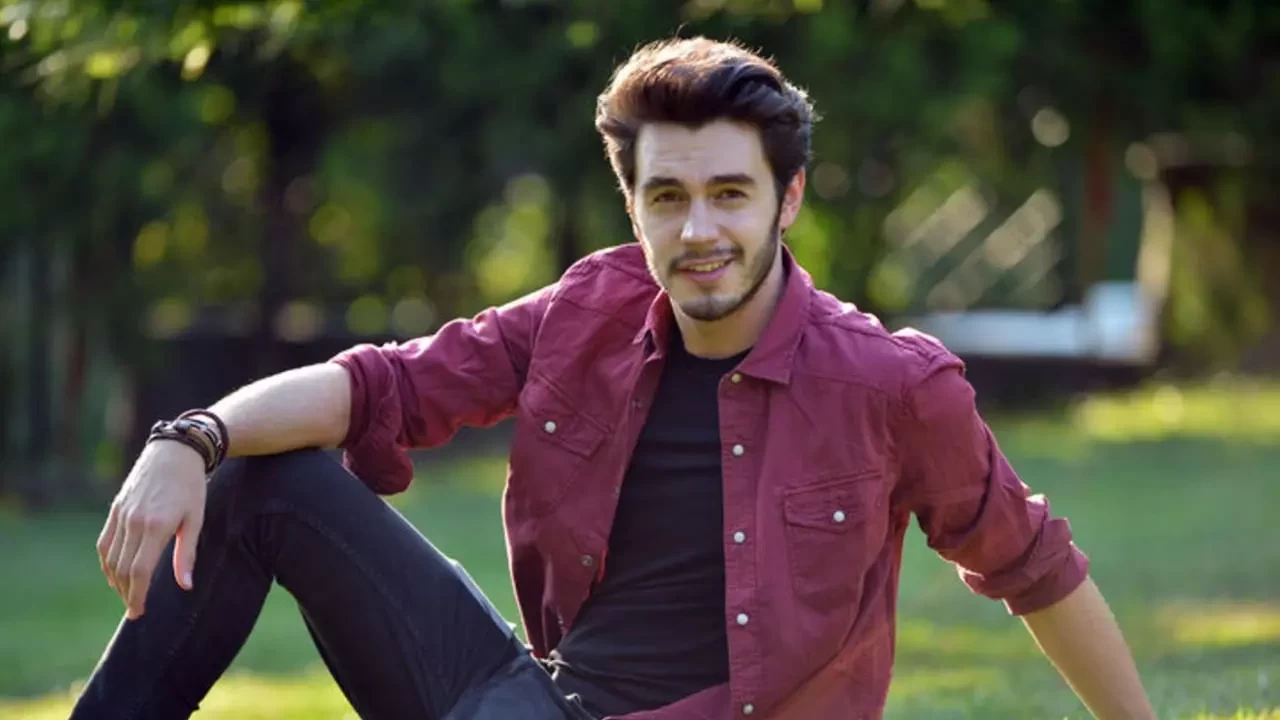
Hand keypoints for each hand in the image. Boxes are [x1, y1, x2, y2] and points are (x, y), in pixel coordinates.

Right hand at [97, 440, 207, 618]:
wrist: (174, 452)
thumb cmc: (191, 487)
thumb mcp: (196, 520)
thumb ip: (187, 555)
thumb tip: (185, 586)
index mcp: (156, 526)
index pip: (139, 571)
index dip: (137, 595)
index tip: (139, 612)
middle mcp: (134, 522)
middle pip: (123, 569)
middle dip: (127, 593)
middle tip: (134, 610)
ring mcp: (121, 515)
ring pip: (110, 558)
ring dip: (116, 581)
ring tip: (127, 596)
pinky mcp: (115, 509)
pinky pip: (104, 543)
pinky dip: (107, 562)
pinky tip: (115, 574)